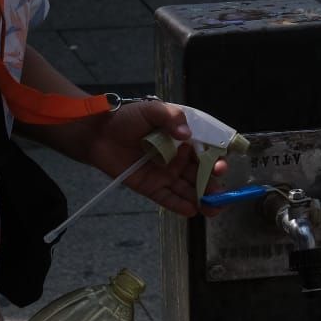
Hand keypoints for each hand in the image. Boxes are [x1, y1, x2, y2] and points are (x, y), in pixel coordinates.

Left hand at [81, 100, 226, 215]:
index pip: (206, 150)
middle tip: (219, 192)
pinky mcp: (152, 187)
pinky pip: (168, 199)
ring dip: (202, 199)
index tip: (221, 166)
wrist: (99, 133)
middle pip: (201, 173)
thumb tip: (186, 134)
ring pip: (188, 189)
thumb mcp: (152, 109)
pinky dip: (180, 205)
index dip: (216, 159)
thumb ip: (171, 116)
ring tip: (213, 209)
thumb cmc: (126, 118)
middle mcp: (178, 158)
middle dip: (212, 183)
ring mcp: (166, 174)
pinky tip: (191, 211)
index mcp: (183, 138)